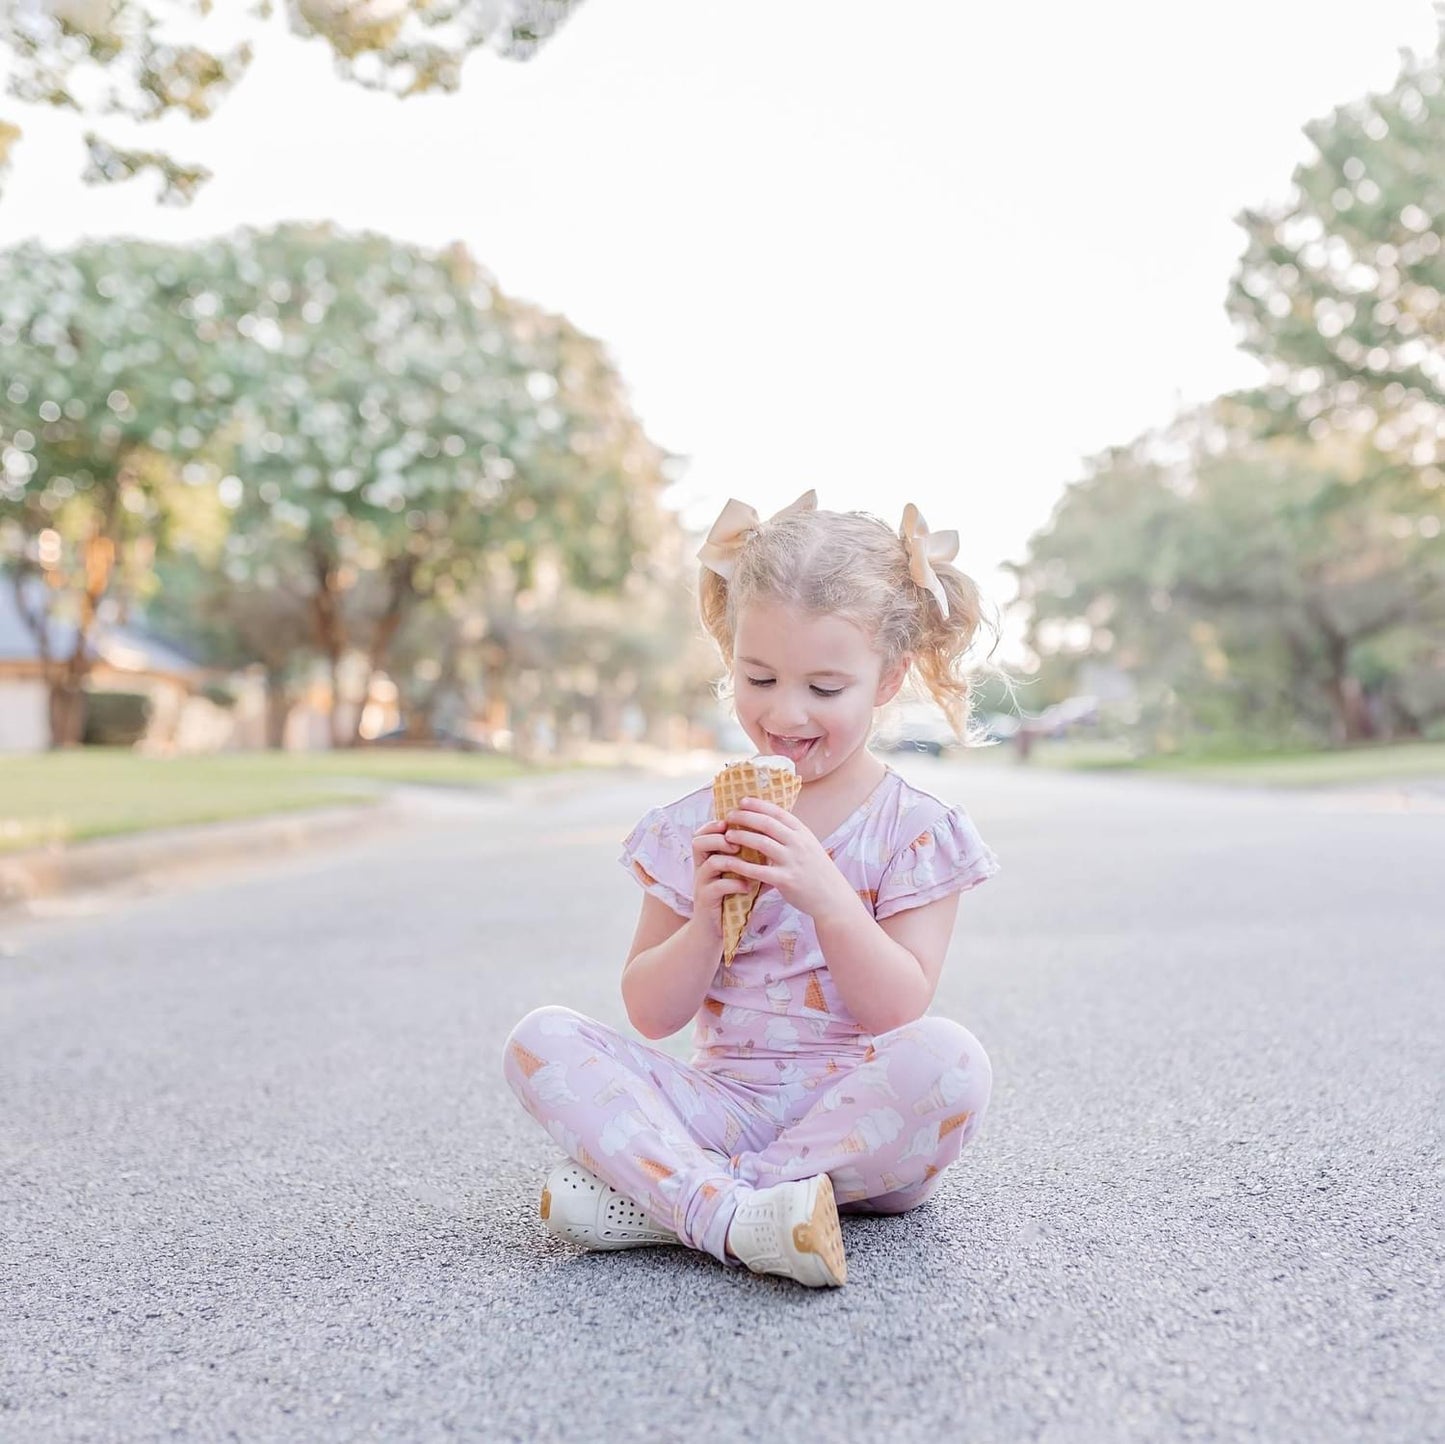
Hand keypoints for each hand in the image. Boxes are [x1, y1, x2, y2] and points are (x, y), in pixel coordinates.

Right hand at [688, 818, 753, 945]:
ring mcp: (702, 884)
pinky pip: (717, 887)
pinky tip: (748, 887)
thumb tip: (777, 843)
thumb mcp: (739, 874)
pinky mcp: (706, 900)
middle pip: (698, 842)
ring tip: (744, 862)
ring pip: (709, 863)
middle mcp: (701, 867)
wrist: (715, 929)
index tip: (732, 822)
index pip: (704, 832)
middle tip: (735, 843)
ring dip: (728, 860)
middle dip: (717, 838)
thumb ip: (750, 859)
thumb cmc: (730, 897)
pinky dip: (734, 884)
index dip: (715, 824)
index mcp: (708, 857)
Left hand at [721, 798, 858, 922]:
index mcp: (803, 833)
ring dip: (741, 837)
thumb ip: (791, 834)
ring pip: (761, 843)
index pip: (778, 812)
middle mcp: (798, 843)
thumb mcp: (809, 846)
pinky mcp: (786, 880)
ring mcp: (792, 861)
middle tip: (729, 816)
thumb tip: (768, 820)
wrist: (832, 898)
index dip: (758, 805)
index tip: (742, 801)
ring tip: (727, 835)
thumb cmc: (817, 871)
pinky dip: (741, 865)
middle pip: (766, 824)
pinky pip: (759, 870)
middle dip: (745, 817)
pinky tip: (729, 862)